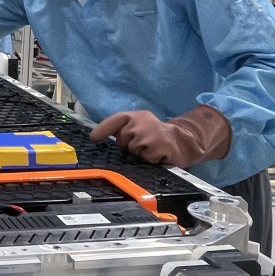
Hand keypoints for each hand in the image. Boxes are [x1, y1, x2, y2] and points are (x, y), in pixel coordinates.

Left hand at [90, 105, 231, 167]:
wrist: (181, 141)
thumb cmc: (154, 135)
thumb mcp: (138, 127)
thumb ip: (122, 129)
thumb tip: (96, 136)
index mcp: (136, 116)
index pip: (116, 120)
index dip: (103, 129)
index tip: (93, 138)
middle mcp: (143, 122)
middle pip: (122, 140)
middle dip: (128, 146)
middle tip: (141, 144)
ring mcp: (152, 134)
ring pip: (133, 150)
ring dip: (140, 153)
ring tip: (150, 149)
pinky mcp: (160, 147)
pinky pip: (145, 158)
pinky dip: (150, 159)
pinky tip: (157, 154)